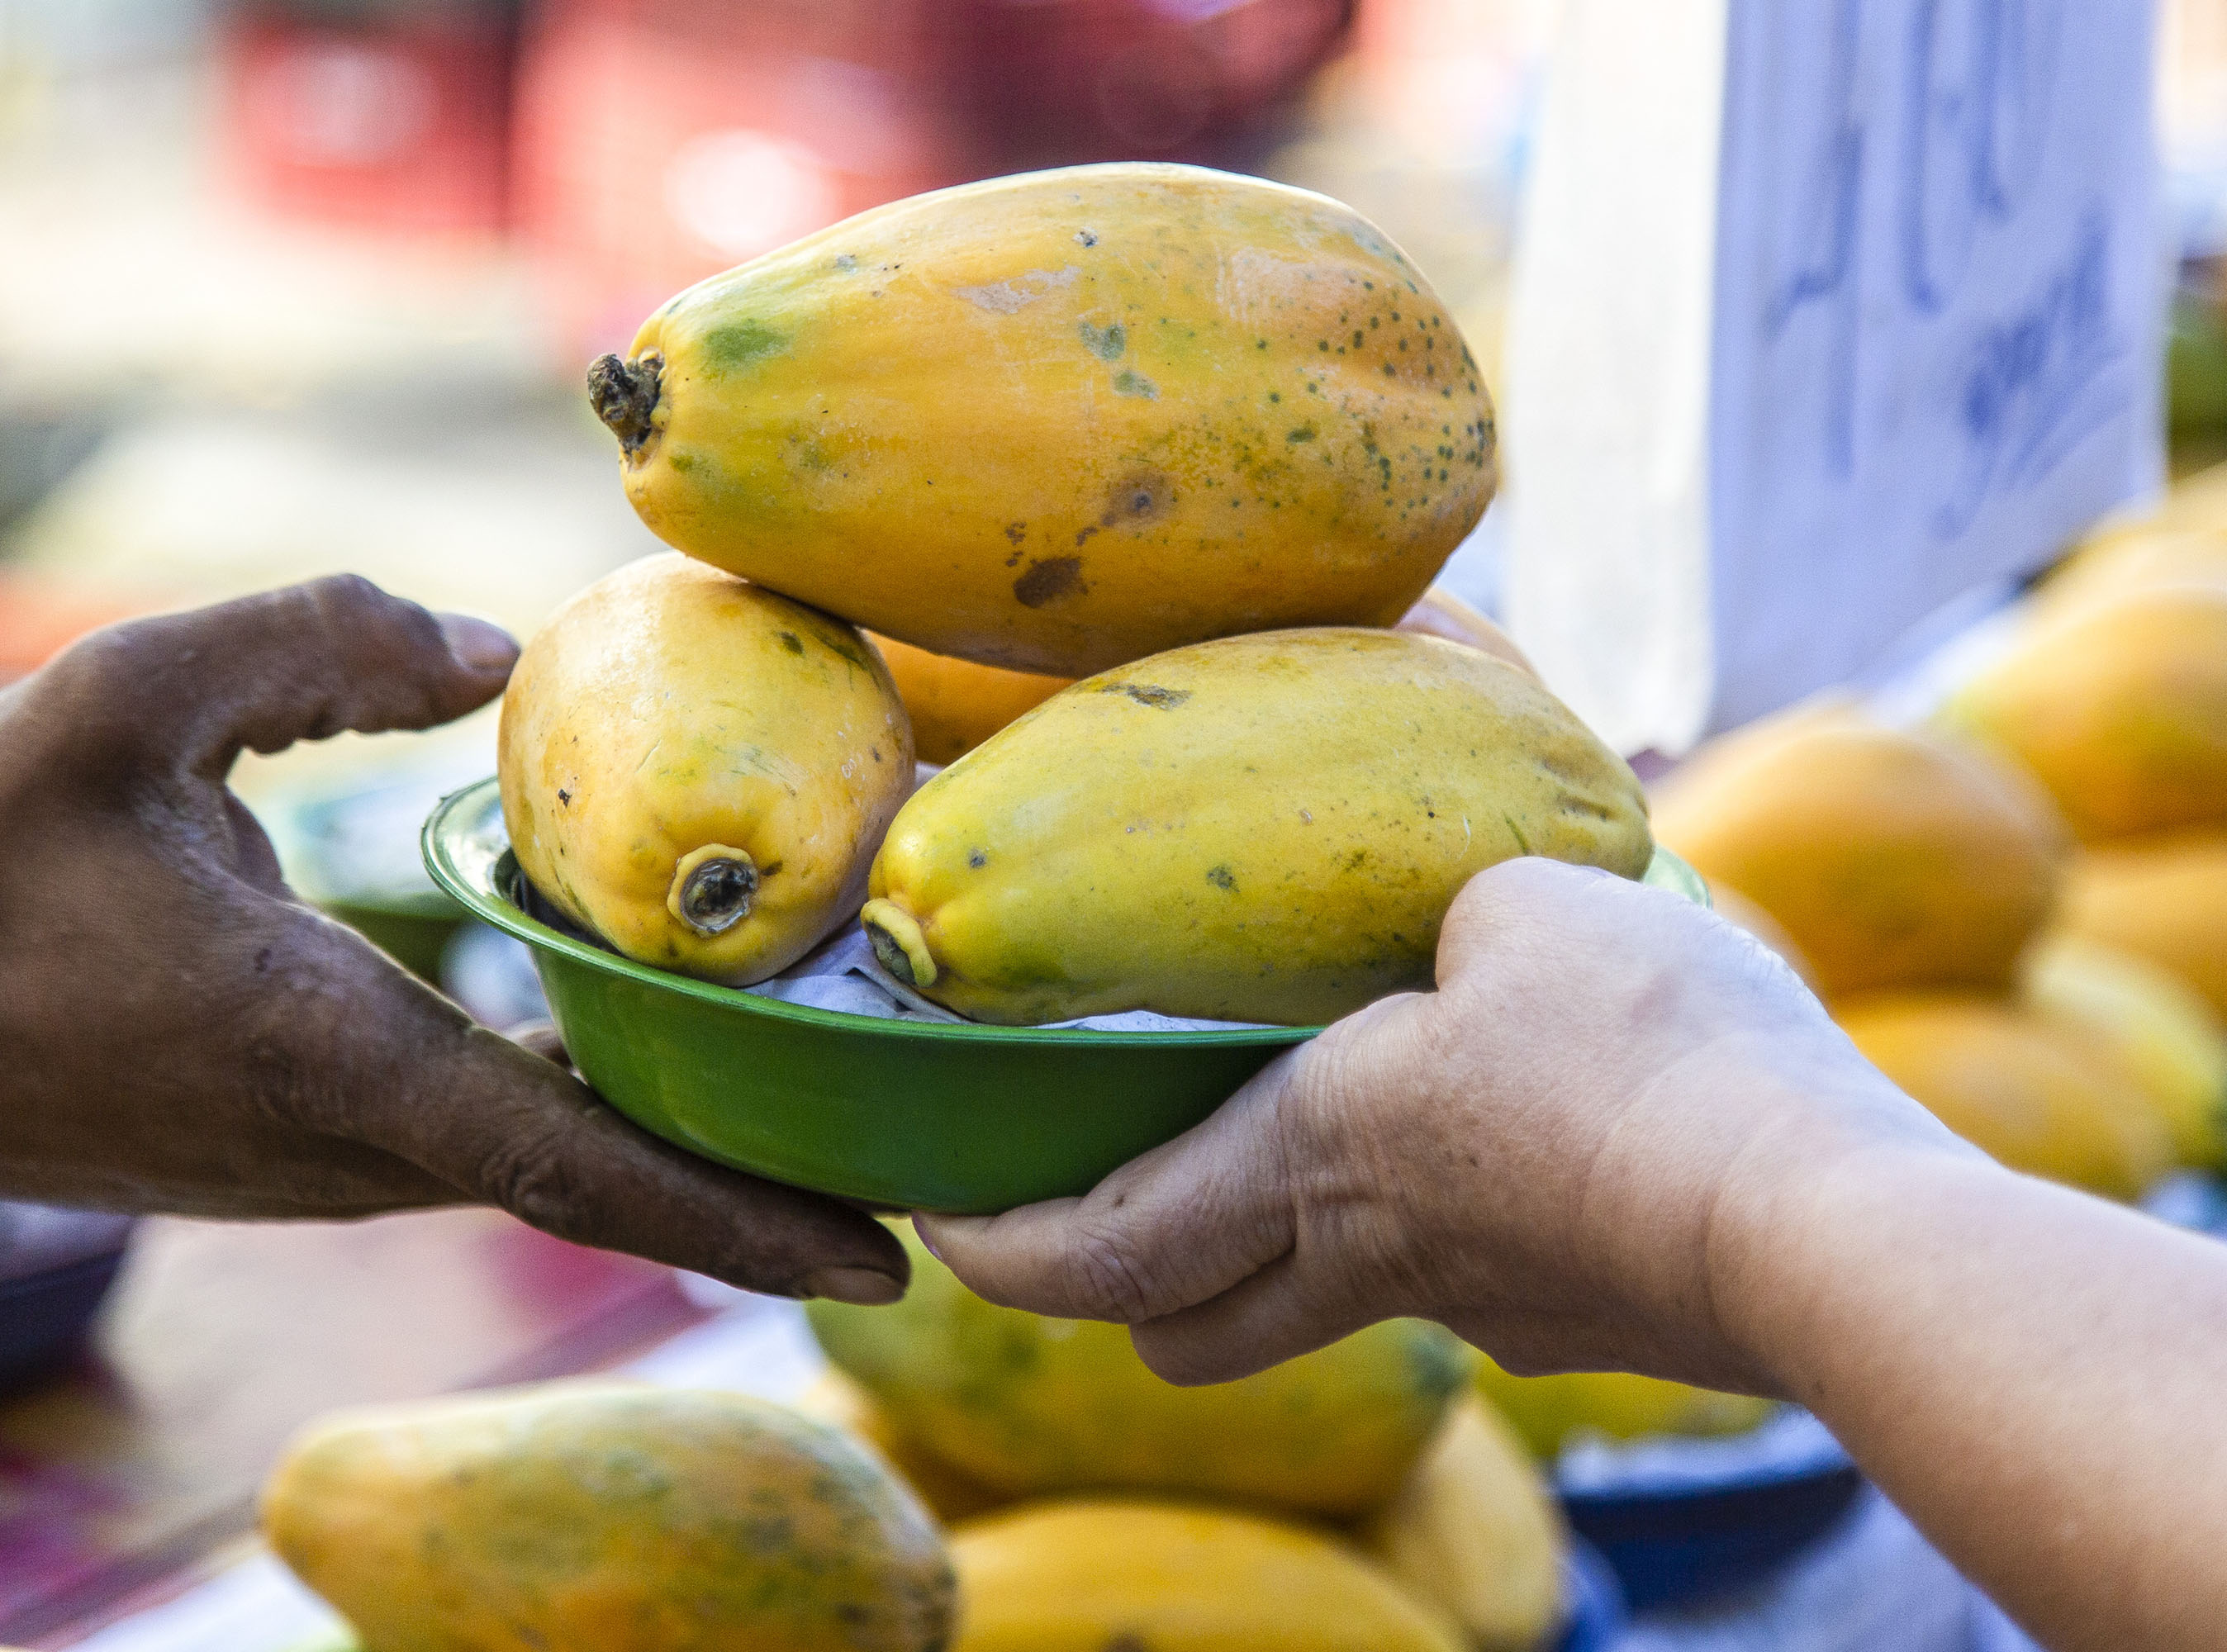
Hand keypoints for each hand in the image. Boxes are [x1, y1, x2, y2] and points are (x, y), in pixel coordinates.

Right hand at [0, 576, 905, 1304]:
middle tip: (950, 1173)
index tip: (887, 1262)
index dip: (741, 1219)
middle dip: (778, 1197)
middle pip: (611, 1188)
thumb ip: (319, 641)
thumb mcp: (128, 697)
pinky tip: (688, 1064)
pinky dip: (613, 1126)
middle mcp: (357, 1147)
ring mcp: (338, 1174)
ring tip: (862, 1112)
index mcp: (328, 1055)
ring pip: (562, 1173)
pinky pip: (501, 1148)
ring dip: (704, 1158)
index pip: (573, 1163)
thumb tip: (496, 652)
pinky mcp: (318, 1161)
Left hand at [918, 858, 1966, 1386]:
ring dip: (1257, 1267)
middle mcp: (1373, 1254)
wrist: (1828, 1232)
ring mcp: (1475, 1304)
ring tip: (1264, 1166)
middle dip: (1113, 1284)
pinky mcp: (1569, 1316)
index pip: (1100, 1250)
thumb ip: (1469, 782)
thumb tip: (1442, 629)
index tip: (937, 1219)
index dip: (997, 1246)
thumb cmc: (1656, 1054)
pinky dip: (1414, 1226)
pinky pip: (1450, 1281)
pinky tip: (1476, 1145)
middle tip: (1082, 1205)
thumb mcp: (1541, 888)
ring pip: (1317, 1315)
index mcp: (1320, 1154)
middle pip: (1185, 1330)